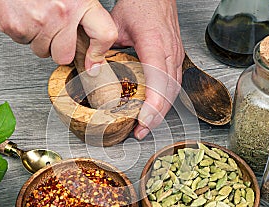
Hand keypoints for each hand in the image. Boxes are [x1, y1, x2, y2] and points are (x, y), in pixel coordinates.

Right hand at [0, 0, 117, 72]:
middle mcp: (62, 13)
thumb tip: (94, 46)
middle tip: (54, 31)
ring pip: (42, 52)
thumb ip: (83, 15)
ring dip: (39, 40)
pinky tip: (25, 14)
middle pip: (65, 56)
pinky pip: (23, 43)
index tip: (93, 64)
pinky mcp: (16, 27)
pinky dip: (23, 32)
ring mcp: (38, 22)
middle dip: (58, 49)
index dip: (99, 53)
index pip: (104, 34)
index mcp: (80, 2)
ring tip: (37, 16)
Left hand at [111, 0, 183, 139]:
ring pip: (173, 90)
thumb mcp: (116, 24)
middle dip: (156, 115)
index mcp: (154, 43)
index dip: (152, 104)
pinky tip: (155, 110)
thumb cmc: (140, 4)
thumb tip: (92, 70)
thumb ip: (103, 47)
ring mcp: (175, 55)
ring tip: (146, 126)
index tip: (143, 120)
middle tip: (141, 132)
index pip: (158, 79)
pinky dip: (165, 100)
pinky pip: (174, 84)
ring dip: (161, 111)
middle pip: (168, 91)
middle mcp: (169, 52)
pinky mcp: (176, 58)